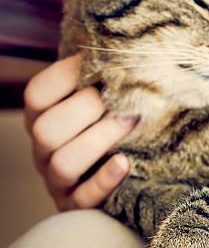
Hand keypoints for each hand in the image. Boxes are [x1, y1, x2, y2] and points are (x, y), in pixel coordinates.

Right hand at [24, 54, 136, 209]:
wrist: (130, 170)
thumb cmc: (116, 123)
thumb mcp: (105, 98)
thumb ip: (104, 76)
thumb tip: (122, 41)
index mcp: (44, 117)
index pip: (37, 95)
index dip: (67, 77)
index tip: (102, 65)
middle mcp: (44, 149)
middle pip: (46, 130)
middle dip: (87, 110)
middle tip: (122, 99)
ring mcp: (57, 180)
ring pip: (63, 163)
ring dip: (100, 140)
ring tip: (131, 124)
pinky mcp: (77, 206)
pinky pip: (83, 199)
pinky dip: (104, 180)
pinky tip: (125, 163)